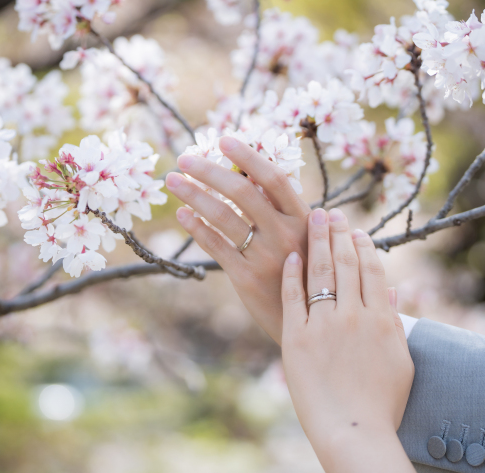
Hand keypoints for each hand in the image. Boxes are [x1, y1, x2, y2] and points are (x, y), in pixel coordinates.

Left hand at [166, 135, 310, 343]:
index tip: (223, 140)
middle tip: (184, 158)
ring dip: (193, 194)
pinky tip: (183, 214)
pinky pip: (216, 247)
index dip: (247, 156)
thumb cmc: (306, 271)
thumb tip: (249, 174)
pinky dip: (197, 227)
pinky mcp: (247, 279)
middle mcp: (286, 234)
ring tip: (173, 181)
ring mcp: (266, 257)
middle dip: (208, 171)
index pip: (273, 178)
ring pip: (223, 216)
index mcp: (304, 219)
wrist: (311, 321)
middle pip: (241, 192)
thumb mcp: (306, 237)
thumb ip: (281, 209)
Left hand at [280, 207, 412, 440]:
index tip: (357, 230)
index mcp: (383, 320)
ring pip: (321, 273)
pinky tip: (291, 255)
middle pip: (347, 264)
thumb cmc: (383, 404)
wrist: (355, 432)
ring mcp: (325, 325)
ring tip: (313, 219)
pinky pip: (293, 298)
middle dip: (338, 234)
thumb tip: (395, 292)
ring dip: (317, 242)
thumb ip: (397, 323)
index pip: (373, 271)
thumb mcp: (402, 361)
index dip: (364, 246)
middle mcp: (354, 315)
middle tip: (331, 213)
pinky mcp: (297, 338)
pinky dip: (292, 274)